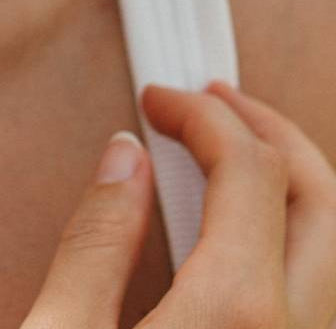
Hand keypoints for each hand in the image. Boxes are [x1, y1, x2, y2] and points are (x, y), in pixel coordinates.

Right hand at [19, 81, 335, 327]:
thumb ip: (95, 242)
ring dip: (289, 184)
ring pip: (333, 253)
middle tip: (214, 99)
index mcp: (237, 315)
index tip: (158, 99)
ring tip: (231, 150)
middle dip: (270, 131)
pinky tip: (241, 230)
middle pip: (321, 203)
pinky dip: (289, 236)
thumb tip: (124, 158)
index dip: (202, 116)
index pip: (250, 172)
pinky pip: (316, 296)